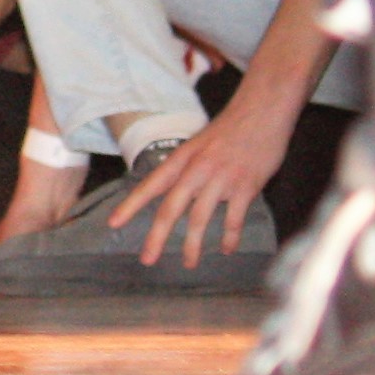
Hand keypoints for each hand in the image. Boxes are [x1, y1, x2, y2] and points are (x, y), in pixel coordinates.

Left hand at [107, 97, 291, 267]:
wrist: (262, 111)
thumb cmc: (230, 129)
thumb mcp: (199, 144)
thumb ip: (187, 168)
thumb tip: (175, 192)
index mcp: (182, 158)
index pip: (150, 185)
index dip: (130, 206)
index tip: (113, 223)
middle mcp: (196, 170)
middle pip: (170, 209)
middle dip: (156, 238)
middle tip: (147, 260)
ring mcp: (221, 179)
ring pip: (199, 219)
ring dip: (192, 246)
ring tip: (189, 263)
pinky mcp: (245, 187)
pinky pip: (233, 220)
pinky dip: (229, 238)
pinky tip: (227, 249)